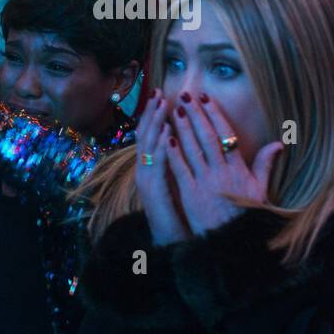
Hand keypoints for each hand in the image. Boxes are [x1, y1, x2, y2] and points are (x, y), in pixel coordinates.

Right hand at [134, 89, 191, 245]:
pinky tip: (166, 134)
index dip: (156, 115)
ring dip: (155, 123)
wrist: (169, 241)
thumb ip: (181, 164)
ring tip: (161, 104)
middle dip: (152, 113)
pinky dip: (160, 148)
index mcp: (154, 167)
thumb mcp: (180, 184)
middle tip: (159, 92)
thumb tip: (187, 145)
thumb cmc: (179, 212)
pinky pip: (156, 165)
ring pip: (148, 146)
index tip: (164, 95)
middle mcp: (147, 170)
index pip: (153, 135)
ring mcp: (147, 179)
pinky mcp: (154, 190)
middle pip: (146, 135)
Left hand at [166, 92, 282, 236]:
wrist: (232, 240)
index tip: (207, 99)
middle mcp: (221, 173)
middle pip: (208, 138)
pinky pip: (180, 169)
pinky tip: (166, 138)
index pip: (226, 136)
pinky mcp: (190, 194)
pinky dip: (173, 153)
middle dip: (197, 115)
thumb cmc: (247, 215)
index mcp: (238, 170)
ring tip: (176, 110)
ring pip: (192, 150)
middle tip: (187, 96)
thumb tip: (278, 144)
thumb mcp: (261, 190)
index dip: (216, 115)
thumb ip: (265, 165)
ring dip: (184, 128)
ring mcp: (205, 182)